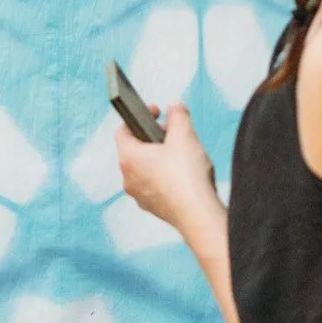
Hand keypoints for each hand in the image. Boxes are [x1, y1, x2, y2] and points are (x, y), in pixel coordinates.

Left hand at [115, 103, 218, 232]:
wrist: (198, 214)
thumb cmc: (187, 176)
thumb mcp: (184, 135)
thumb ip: (178, 115)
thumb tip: (175, 108)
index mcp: (128, 158)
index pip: (123, 130)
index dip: (140, 117)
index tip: (157, 113)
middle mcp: (128, 178)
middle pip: (136, 149)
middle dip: (155, 137)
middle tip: (174, 133)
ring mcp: (139, 195)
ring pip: (146, 168)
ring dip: (161, 157)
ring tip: (182, 153)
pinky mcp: (153, 207)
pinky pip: (155, 185)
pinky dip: (166, 175)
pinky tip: (185, 174)